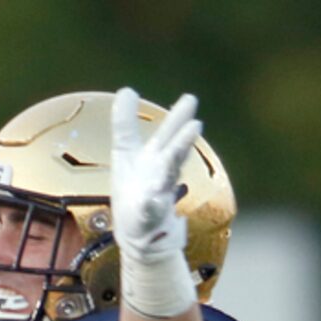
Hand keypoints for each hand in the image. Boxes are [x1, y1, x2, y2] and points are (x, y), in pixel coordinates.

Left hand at [110, 88, 200, 259]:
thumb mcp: (126, 153)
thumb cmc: (135, 186)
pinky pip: (150, 210)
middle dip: (182, 141)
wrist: (138, 230)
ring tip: (178, 164)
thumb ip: (126, 124)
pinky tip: (152, 199)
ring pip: (167, 178)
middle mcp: (159, 171)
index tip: (190, 102)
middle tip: (195, 124)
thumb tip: (127, 90)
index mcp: (154, 154)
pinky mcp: (148, 216)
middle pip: (173, 153)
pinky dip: (152, 204)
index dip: (175, 121)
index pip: (163, 134)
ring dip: (172, 168)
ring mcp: (156, 194)